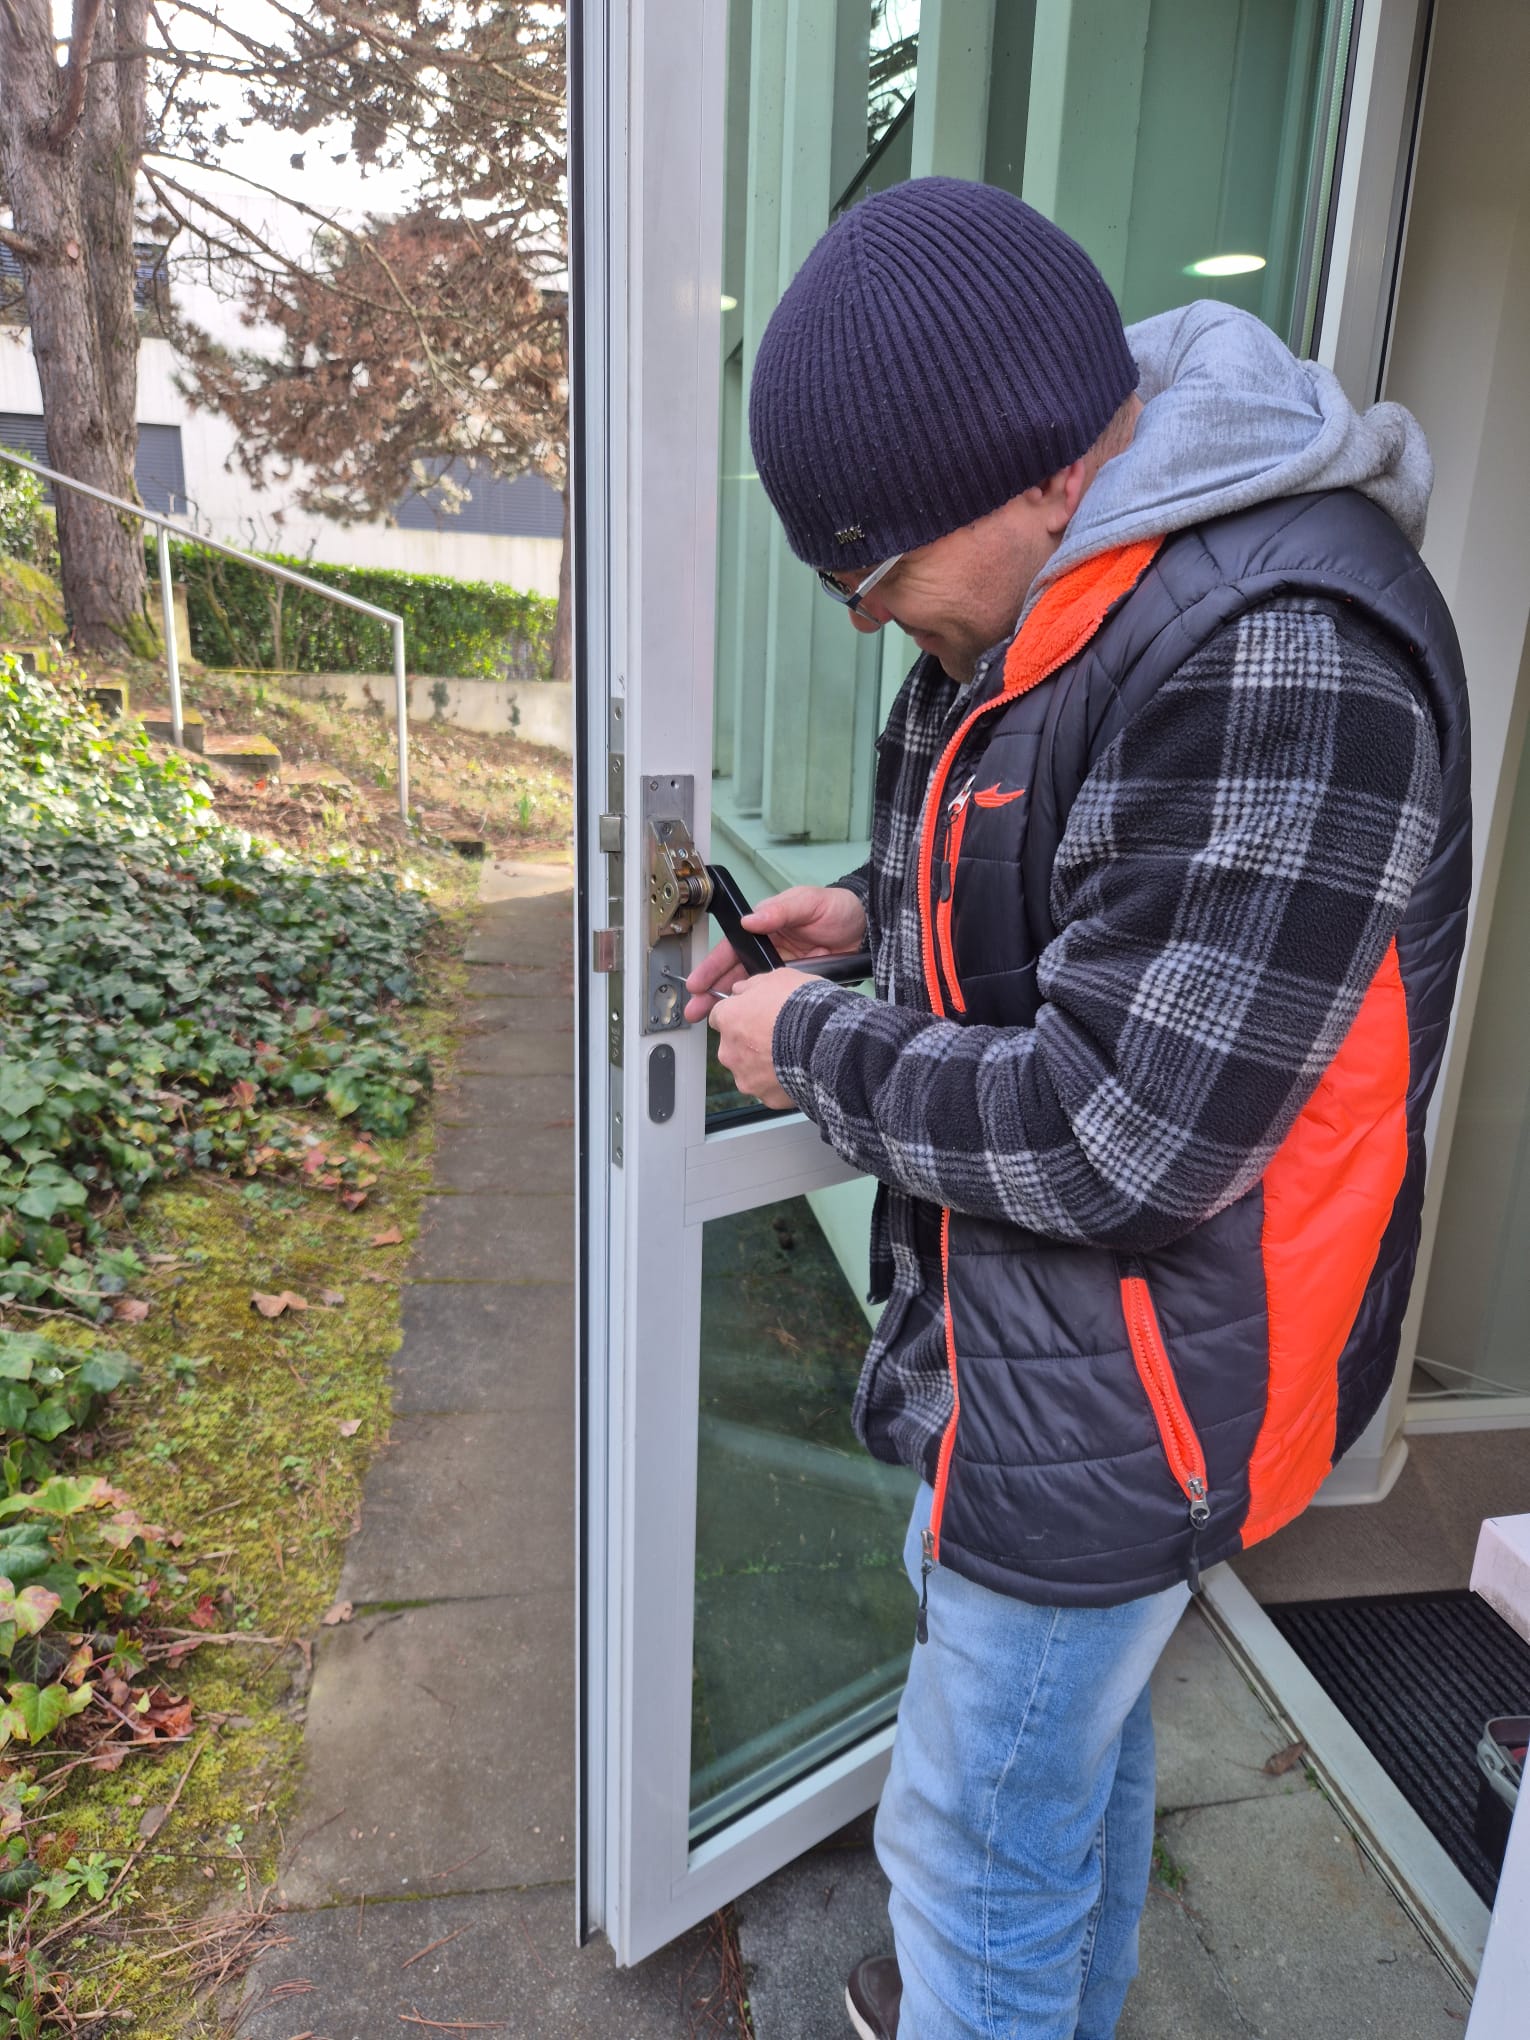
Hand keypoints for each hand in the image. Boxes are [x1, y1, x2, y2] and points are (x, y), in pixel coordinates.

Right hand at [683, 885, 865, 1022]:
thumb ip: (781, 909)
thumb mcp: (808, 902)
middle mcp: (769, 952)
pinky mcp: (795, 988)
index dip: (712, 967)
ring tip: (715, 1025)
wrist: (869, 930)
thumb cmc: (837, 909)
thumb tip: (751, 920)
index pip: (731, 949)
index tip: (697, 984)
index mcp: (764, 928)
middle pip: (735, 975)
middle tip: (695, 1012)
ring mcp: (781, 972)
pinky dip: (760, 1014)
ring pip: (750, 992)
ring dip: (733, 1008)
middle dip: (712, 994)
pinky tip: (750, 1027)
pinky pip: (773, 1002)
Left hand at [708, 966, 813, 1108]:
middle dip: (749, 1041)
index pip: (719, 1015)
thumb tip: (742, 989)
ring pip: (748, 1069)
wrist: (828, 1042)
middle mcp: (730, 1051)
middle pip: (732, 1045)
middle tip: (776, 1033)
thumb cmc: (804, 1008)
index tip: (751, 1013)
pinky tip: (798, 1070)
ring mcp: (747, 1077)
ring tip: (790, 1054)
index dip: (738, 1013)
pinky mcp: (766, 1097)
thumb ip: (753, 985)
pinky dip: (779, 1081)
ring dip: (763, 1063)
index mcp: (729, 1019)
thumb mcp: (779, 978)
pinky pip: (769, 1088)